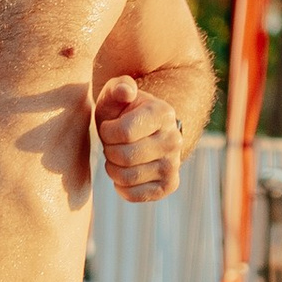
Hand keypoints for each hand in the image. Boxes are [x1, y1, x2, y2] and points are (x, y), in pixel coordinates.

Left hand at [96, 74, 183, 202]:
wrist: (140, 132)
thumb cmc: (121, 111)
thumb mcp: (115, 94)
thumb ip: (118, 87)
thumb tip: (127, 91)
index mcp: (163, 113)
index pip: (124, 133)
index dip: (107, 132)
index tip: (108, 127)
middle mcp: (174, 139)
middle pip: (124, 157)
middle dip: (108, 151)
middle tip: (111, 144)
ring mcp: (174, 164)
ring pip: (127, 177)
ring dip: (112, 169)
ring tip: (116, 157)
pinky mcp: (169, 185)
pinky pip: (135, 195)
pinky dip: (121, 187)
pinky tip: (123, 173)